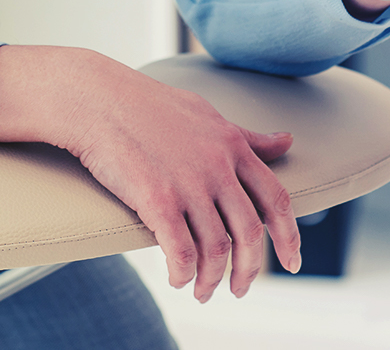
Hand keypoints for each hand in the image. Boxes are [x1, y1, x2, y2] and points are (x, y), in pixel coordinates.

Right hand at [0, 46, 300, 300]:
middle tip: (240, 289)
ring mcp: (189, 184)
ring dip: (213, 279)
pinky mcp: (157, 200)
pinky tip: (177, 279)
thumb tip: (287, 141)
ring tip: (202, 290)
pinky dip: (183, 273)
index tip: (292, 263)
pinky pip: (181, 252)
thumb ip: (247, 136)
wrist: (97, 99)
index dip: (289, 237)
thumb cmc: (148, 105)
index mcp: (233, 145)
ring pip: (217, 249)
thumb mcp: (208, 114)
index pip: (277, 201)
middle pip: (250, 233)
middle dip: (249, 270)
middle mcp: (218, 166)